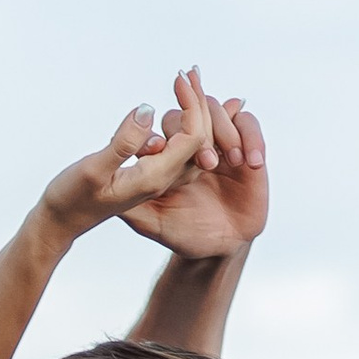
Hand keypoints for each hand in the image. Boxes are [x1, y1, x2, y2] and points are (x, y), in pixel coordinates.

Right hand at [30, 82, 211, 249]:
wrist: (62, 220)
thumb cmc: (72, 197)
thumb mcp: (93, 168)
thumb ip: (123, 142)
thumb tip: (148, 110)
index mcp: (154, 178)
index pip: (192, 138)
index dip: (192, 105)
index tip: (178, 78)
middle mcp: (162, 180)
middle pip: (201, 139)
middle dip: (199, 103)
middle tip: (189, 72)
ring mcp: (158, 178)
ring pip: (193, 145)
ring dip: (195, 112)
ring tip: (187, 81)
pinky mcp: (150, 173)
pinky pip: (178, 148)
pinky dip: (183, 123)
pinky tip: (178, 104)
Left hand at [114, 68, 269, 260]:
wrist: (218, 248)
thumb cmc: (183, 233)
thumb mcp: (152, 223)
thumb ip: (132, 206)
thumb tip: (107, 188)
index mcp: (170, 151)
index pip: (170, 121)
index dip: (174, 120)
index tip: (178, 134)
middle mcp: (194, 141)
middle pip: (197, 110)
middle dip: (201, 131)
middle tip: (207, 162)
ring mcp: (221, 141)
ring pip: (222, 110)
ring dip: (226, 132)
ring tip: (231, 162)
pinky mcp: (247, 147)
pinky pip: (249, 125)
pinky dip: (251, 137)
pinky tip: (251, 162)